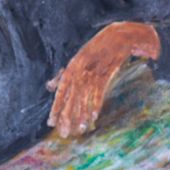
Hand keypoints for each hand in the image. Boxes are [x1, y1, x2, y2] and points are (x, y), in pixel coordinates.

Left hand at [47, 21, 159, 137]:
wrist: (120, 36)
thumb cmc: (97, 50)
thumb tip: (49, 87)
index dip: (56, 107)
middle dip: (66, 116)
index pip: (61, 91)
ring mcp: (94, 72)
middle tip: (63, 133)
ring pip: (84, 97)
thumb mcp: (78, 61)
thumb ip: (63, 74)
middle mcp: (80, 70)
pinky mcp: (107, 73)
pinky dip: (95, 106)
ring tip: (77, 130)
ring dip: (81, 115)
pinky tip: (92, 119)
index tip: (50, 122)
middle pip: (71, 97)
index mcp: (72, 68)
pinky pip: (99, 93)